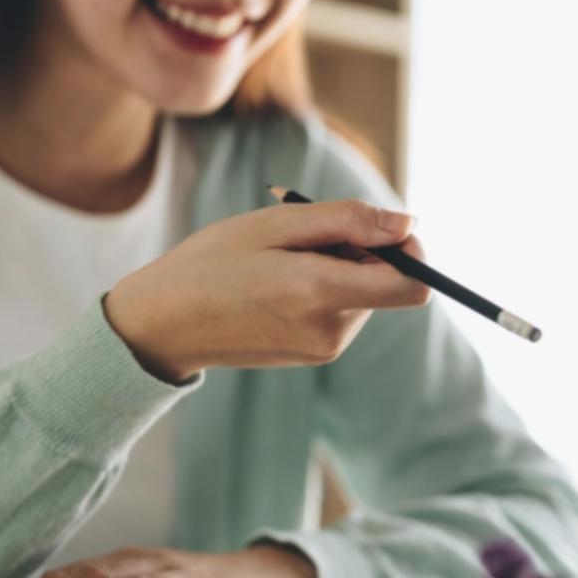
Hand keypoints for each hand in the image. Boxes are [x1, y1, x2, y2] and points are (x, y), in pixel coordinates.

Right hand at [104, 197, 429, 382]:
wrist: (164, 324)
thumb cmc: (213, 263)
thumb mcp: (277, 225)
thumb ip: (348, 222)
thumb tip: (408, 224)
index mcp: (321, 294)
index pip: (412, 285)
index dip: (413, 251)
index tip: (385, 227)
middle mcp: (331, 331)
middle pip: (388, 283)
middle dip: (363, 251)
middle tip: (304, 237)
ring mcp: (325, 349)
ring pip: (366, 296)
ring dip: (340, 268)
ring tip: (283, 260)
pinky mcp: (316, 355)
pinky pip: (343, 312)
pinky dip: (325, 289)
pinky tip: (279, 283)